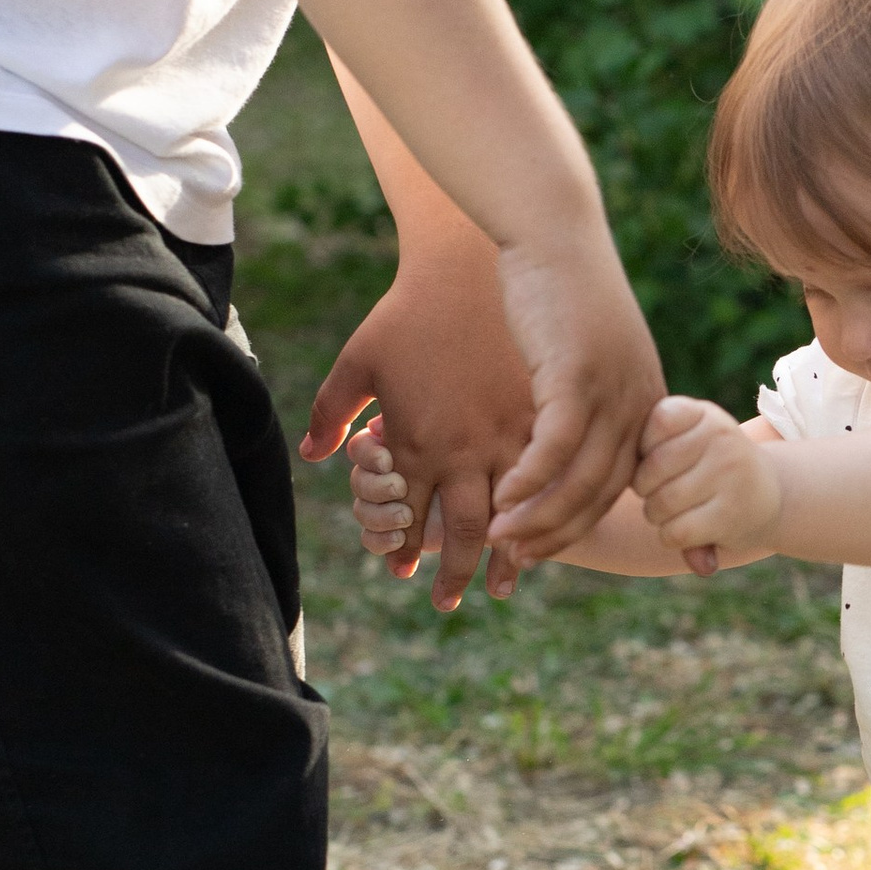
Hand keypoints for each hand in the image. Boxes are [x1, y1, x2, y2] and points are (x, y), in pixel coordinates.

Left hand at [301, 259, 533, 610]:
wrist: (467, 266)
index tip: (404, 573)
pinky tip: (556, 523)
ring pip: (513, 513)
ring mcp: (507, 434)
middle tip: (448, 603)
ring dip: (509, 553)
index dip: (404, 550)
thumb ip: (332, 410)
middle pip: (461, 531)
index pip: (409, 517)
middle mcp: (463, 450)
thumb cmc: (407, 311)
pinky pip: (551, 475)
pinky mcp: (543, 414)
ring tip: (508, 584)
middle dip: (454, 573)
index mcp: (416, 441)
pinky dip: (550, 506)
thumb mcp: (358, 360)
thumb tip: (314, 455)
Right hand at [484, 227, 667, 560]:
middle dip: (563, 534)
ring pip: (581, 479)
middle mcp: (637, 400)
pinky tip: (502, 500)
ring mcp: (611, 388)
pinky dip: (530, 482)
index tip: (567, 555)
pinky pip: (555, 448)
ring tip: (502, 539)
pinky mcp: (576, 374)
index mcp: (644, 398)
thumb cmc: (554, 286)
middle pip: (607, 492)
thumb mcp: (579, 351)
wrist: (550, 226)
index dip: (596, 523)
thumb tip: (558, 435)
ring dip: (540, 517)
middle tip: (520, 560)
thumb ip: (578, 398)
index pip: (629, 481)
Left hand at [633, 396, 782, 573]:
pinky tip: (685, 530)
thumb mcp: (689, 439)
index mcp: (705, 414)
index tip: (657, 457)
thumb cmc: (707, 466)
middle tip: (657, 492)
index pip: (658, 420)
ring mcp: (730, 475)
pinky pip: (676, 531)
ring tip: (672, 511)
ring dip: (655, 515)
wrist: (764, 495)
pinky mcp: (730, 514)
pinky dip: (670, 537)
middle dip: (644, 488)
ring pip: (661, 503)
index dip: (645, 447)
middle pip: (654, 467)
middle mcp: (722, 438)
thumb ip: (654, 441)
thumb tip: (629, 469)